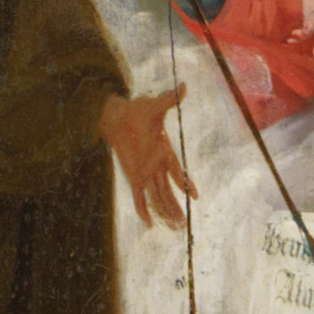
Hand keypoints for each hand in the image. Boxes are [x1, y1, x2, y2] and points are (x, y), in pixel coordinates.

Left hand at [107, 92, 187, 230]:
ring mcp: (145, 173)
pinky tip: (149, 224)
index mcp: (165, 151)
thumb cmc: (137, 111)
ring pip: (158, 197)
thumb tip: (185, 85)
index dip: (187, 184)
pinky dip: (143, 211)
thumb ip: (170, 98)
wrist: (116, 117)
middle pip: (169, 191)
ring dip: (165, 212)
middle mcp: (156, 165)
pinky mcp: (133, 176)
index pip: (178, 172)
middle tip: (185, 224)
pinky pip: (139, 198)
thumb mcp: (155, 106)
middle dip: (176, 207)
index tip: (196, 196)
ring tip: (175, 227)